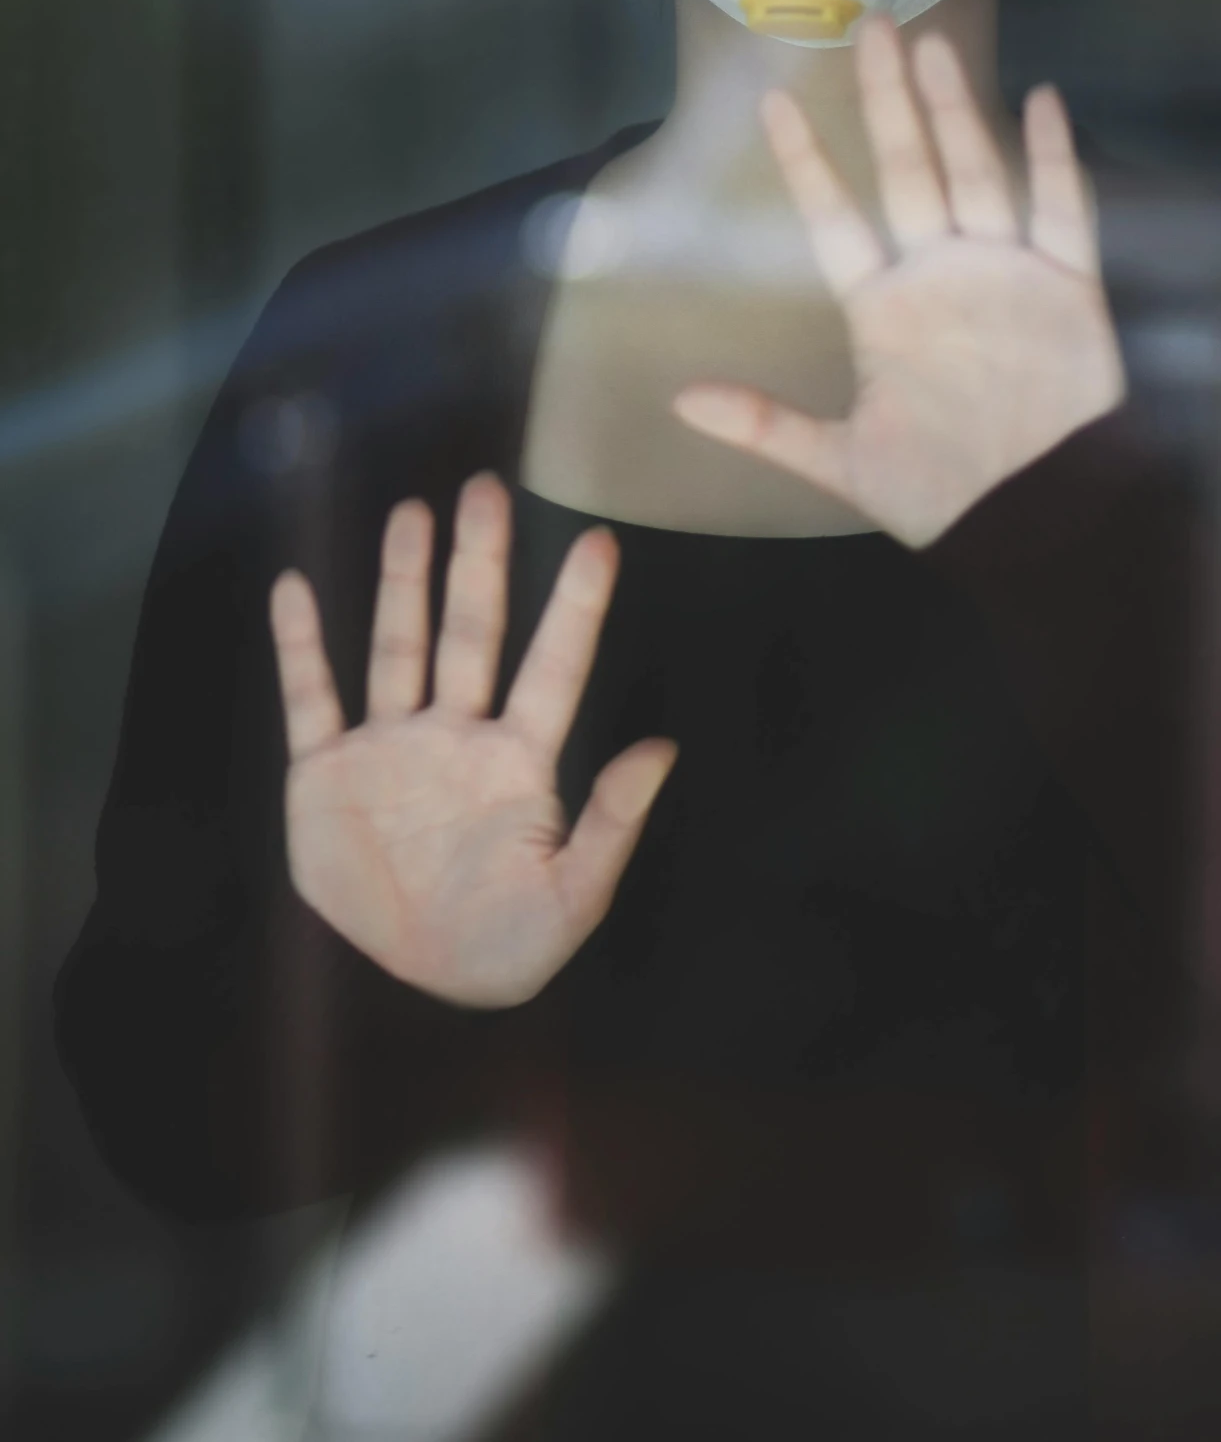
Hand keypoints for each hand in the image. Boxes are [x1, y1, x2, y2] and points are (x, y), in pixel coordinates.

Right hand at [268, 475, 675, 1007]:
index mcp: (520, 762)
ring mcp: (390, 747)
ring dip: (403, 581)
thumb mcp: (571, 900)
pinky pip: (311, 696)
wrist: (409, 995)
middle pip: (470, 633)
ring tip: (413, 512)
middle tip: (487, 488)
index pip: (554, 668)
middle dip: (478, 563)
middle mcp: (456, 735)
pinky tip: (295, 585)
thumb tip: (662, 747)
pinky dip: (301, 645)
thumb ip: (613, 826)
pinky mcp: (326, 773)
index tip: (598, 542)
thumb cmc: (504, 948)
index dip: (574, 608)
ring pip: (398, 645)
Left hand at [672, 18, 1124, 547]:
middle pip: (908, 170)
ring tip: (934, 46)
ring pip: (975, 172)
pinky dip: (1056, 157)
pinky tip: (1043, 99)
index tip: (773, 105)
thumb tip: (681, 400)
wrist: (1035, 523)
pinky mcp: (1066, 287)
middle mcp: (939, 274)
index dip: (807, 164)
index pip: (835, 219)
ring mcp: (1003, 273)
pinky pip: (1061, 210)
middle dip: (887, 101)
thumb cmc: (940, 494)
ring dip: (954, 111)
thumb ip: (767, 426)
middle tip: (870, 26)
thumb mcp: (843, 461)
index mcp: (884, 308)